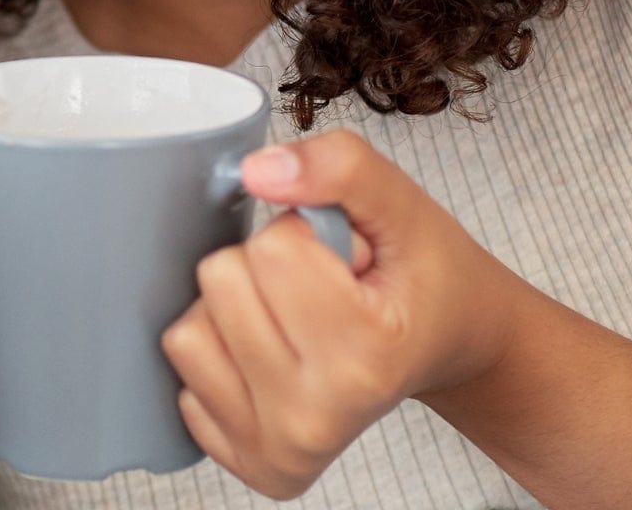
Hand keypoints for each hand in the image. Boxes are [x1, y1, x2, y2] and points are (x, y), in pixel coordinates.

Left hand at [158, 130, 531, 499]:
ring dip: (235, 310)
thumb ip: (339, 166)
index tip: (345, 262)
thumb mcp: (402, 205)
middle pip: (220, 284)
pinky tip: (276, 357)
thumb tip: (256, 171)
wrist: (447, 346)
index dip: (303, 234)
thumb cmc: (425, 278)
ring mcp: (280, 450)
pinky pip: (184, 378)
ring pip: (188, 333)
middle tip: (322, 290)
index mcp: (365, 356)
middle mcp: (318, 418)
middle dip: (265, 268)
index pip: (270, 248)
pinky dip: (223, 355)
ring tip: (297, 320)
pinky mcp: (250, 465)